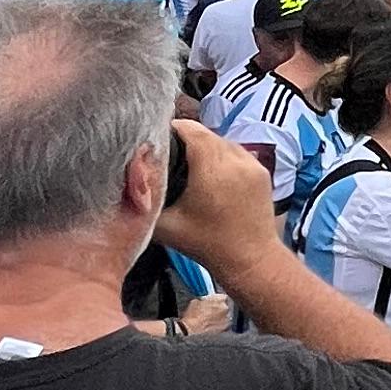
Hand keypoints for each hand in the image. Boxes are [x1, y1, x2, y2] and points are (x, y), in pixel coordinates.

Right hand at [159, 121, 287, 284]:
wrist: (250, 260)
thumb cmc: (206, 244)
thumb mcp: (166, 226)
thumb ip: (145, 200)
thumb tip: (128, 179)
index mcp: (212, 169)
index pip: (190, 129)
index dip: (171, 129)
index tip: (156, 140)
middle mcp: (235, 160)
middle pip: (206, 134)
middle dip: (186, 139)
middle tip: (168, 154)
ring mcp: (252, 163)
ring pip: (222, 141)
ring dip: (205, 147)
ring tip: (188, 164)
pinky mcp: (262, 171)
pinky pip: (237, 153)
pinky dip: (222, 157)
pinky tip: (210, 174)